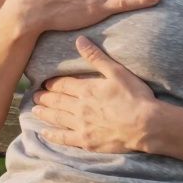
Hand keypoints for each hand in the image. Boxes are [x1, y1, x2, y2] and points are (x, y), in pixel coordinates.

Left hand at [32, 36, 156, 153]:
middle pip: (57, 101)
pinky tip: (44, 133)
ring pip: (57, 118)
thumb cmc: (135, 97)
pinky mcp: (87, 142)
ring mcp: (82, 126)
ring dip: (44, 113)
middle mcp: (80, 108)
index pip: (63, 85)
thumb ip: (96, 57)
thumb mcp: (117, 72)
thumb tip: (79, 40)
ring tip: (35, 110)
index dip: (52, 83)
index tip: (44, 82)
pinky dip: (53, 135)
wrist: (147, 125)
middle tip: (34, 96)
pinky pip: (65, 138)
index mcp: (86, 90)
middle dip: (45, 97)